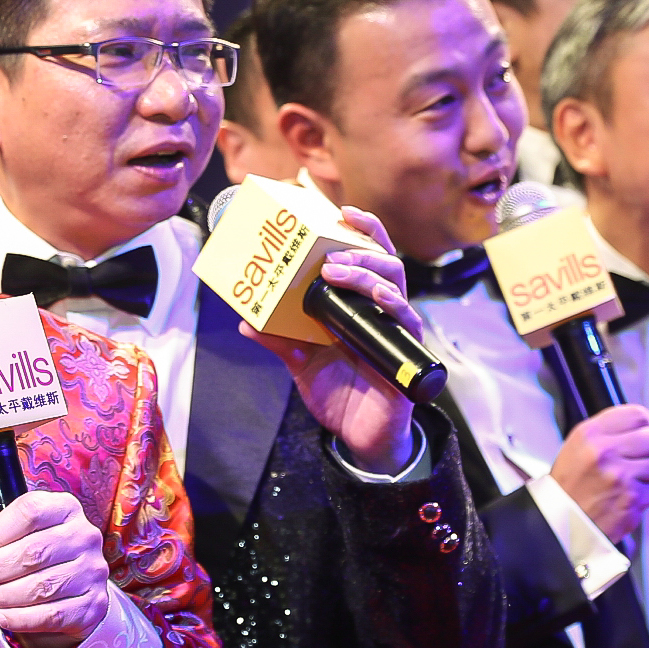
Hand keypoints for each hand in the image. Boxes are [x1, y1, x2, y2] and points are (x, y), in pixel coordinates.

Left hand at [0, 490, 111, 647]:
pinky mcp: (92, 605)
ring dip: (5, 596)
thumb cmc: (22, 554)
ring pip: (42, 587)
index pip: (30, 511)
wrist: (60, 592)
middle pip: (34, 552)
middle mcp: (84, 535)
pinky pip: (52, 615)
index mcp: (63, 508)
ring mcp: (92, 571)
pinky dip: (20, 619)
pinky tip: (4, 616)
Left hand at [238, 207, 419, 472]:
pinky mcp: (404, 352)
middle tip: (331, 245)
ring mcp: (395, 328)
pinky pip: (405, 319)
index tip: (340, 209)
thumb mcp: (301, 364)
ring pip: (394, 282)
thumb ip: (278, 340)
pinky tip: (375, 296)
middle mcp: (380, 311)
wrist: (360, 437)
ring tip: (337, 267)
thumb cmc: (338, 393)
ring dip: (366, 270)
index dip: (359, 230)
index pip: (366, 256)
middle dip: (360, 245)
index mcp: (357, 306)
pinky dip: (390, 303)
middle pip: (384, 260)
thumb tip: (243, 321)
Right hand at [548, 404, 648, 541]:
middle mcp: (605, 452)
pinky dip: (646, 494)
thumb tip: (643, 426)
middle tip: (641, 457)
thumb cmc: (570, 485)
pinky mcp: (632, 499)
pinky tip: (628, 495)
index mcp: (590, 435)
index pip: (637, 414)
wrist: (560, 521)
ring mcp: (620, 477)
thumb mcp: (578, 446)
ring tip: (634, 477)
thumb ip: (608, 432)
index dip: (645, 424)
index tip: (642, 433)